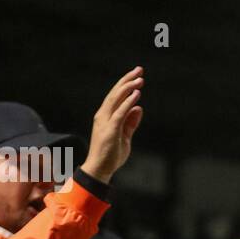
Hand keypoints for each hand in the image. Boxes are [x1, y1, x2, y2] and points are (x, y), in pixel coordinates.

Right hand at [79, 66, 143, 182]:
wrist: (100, 169)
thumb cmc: (111, 154)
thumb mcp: (125, 136)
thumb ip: (131, 122)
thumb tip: (138, 107)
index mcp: (105, 116)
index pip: (116, 96)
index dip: (126, 84)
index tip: (137, 75)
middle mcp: (103, 115)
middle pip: (115, 93)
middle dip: (127, 80)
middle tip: (139, 69)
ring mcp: (105, 122)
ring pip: (116, 99)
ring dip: (129, 87)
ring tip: (140, 79)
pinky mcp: (110, 129)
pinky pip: (120, 112)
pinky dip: (128, 102)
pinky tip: (136, 94)